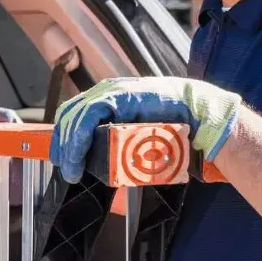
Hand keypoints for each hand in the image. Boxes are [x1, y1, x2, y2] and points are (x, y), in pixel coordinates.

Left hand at [49, 76, 241, 182]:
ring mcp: (112, 91)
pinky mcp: (119, 96)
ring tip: (73, 169)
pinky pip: (89, 115)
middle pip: (70, 115)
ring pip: (76, 116)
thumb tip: (100, 161)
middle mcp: (106, 91)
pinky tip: (78, 154)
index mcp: (108, 98)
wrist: (197, 116)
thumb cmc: (170, 126)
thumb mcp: (136, 134)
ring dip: (70, 146)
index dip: (64, 137)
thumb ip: (118, 140)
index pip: (74, 114)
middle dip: (63, 144)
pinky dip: (79, 137)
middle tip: (67, 169)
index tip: (63, 160)